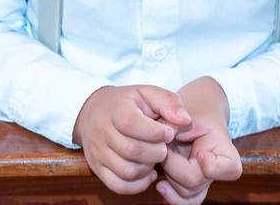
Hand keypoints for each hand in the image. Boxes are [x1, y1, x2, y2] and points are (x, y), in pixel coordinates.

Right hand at [72, 85, 190, 194]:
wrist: (94, 112)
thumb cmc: (128, 103)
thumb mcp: (147, 93)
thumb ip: (169, 102)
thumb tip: (185, 120)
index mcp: (115, 110)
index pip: (131, 124)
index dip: (156, 132)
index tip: (169, 133)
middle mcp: (102, 132)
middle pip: (132, 151)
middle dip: (157, 152)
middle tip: (164, 147)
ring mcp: (98, 152)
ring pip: (127, 172)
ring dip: (148, 168)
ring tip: (154, 158)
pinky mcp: (98, 168)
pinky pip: (119, 186)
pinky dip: (138, 185)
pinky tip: (148, 172)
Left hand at [156, 77, 242, 204]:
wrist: (193, 116)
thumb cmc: (190, 112)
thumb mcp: (183, 111)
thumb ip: (170, 124)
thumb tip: (161, 144)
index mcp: (224, 148)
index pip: (230, 169)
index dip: (213, 166)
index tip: (200, 152)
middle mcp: (217, 169)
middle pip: (194, 181)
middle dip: (173, 165)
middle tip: (165, 148)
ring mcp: (205, 180)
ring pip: (186, 194)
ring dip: (168, 176)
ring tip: (163, 159)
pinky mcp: (192, 187)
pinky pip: (183, 202)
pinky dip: (170, 196)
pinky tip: (160, 184)